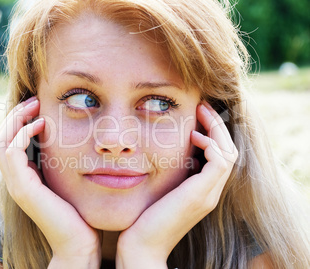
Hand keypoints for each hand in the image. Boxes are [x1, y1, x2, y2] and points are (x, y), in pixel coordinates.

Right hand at [0, 97, 100, 267]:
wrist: (78, 242)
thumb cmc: (78, 212)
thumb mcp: (68, 180)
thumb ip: (61, 163)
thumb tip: (71, 141)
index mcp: (25, 176)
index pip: (10, 141)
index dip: (20, 120)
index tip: (39, 106)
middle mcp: (15, 179)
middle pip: (1, 137)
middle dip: (16, 115)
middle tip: (35, 100)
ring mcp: (16, 184)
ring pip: (1, 141)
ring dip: (17, 119)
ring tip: (36, 107)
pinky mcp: (22, 188)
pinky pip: (12, 152)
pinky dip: (23, 133)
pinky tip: (42, 125)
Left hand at [116, 102, 237, 267]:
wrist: (142, 246)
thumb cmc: (144, 218)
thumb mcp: (160, 190)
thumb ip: (168, 174)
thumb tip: (161, 151)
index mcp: (202, 190)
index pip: (220, 156)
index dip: (213, 133)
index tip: (197, 114)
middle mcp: (210, 192)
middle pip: (229, 151)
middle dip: (217, 125)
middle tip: (202, 105)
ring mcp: (208, 194)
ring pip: (229, 153)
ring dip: (216, 129)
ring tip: (200, 112)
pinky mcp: (201, 195)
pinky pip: (220, 162)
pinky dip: (211, 144)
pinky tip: (193, 136)